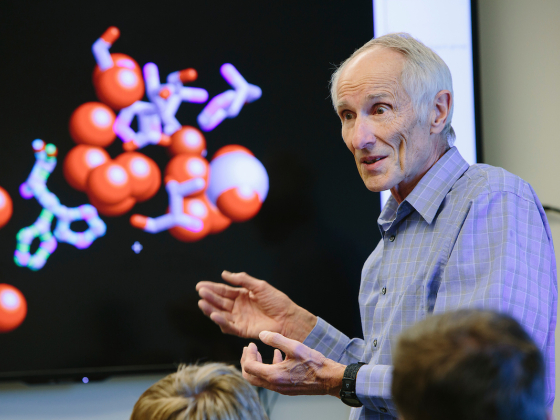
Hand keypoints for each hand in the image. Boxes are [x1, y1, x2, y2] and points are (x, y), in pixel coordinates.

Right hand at [196, 271, 316, 340]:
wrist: (288, 318)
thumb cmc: (277, 301)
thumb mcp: (259, 286)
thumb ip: (242, 280)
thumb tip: (224, 274)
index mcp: (242, 295)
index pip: (224, 291)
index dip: (212, 288)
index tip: (199, 286)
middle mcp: (238, 307)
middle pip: (220, 301)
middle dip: (209, 297)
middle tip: (200, 292)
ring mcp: (239, 318)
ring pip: (221, 314)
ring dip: (211, 309)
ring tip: (202, 303)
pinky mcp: (242, 330)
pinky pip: (228, 326)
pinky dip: (221, 321)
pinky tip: (214, 315)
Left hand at [241, 331, 344, 396]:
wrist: (329, 379)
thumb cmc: (314, 364)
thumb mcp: (294, 347)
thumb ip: (276, 339)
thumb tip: (262, 335)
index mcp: (273, 375)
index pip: (249, 367)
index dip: (248, 354)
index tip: (251, 344)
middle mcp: (274, 385)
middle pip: (250, 377)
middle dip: (247, 361)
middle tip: (249, 350)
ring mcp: (280, 388)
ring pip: (260, 379)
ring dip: (257, 365)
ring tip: (259, 352)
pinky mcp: (286, 388)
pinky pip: (271, 379)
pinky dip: (268, 368)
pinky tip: (277, 356)